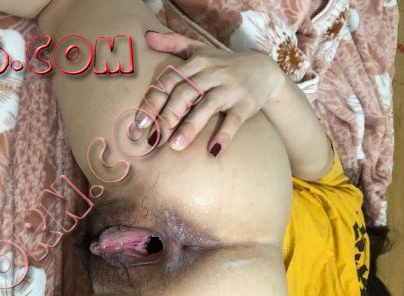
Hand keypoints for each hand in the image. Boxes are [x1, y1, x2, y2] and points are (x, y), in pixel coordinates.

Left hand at [135, 30, 285, 156]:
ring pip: (207, 107)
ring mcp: (230, 89)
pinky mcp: (245, 104)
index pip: (170, 80)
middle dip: (167, 116)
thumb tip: (148, 37)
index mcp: (197, 63)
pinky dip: (224, 135)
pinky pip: (233, 121)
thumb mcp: (200, 50)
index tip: (140, 123)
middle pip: (185, 93)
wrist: (264, 70)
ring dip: (190, 127)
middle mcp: (212, 73)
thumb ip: (174, 43)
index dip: (153, 101)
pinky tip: (213, 151)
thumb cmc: (223, 63)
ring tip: (175, 147)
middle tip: (154, 138)